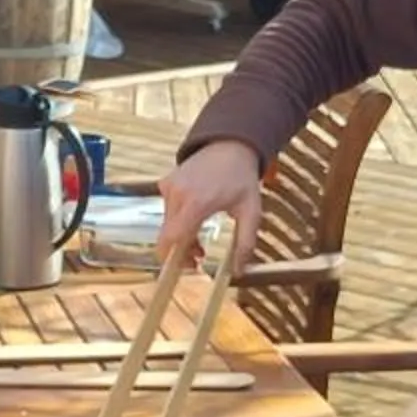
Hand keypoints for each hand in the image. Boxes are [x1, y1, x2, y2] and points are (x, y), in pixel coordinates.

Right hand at [158, 141, 264, 269]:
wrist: (229, 145)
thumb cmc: (241, 177)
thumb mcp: (251, 212)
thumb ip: (246, 243)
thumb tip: (238, 271)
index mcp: (198, 201)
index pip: (172, 236)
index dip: (174, 257)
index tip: (188, 267)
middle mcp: (178, 193)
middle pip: (168, 236)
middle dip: (180, 252)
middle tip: (198, 260)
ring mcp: (169, 186)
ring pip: (167, 226)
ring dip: (180, 238)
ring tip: (199, 242)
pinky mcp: (165, 183)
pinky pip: (167, 212)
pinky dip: (177, 223)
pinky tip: (193, 221)